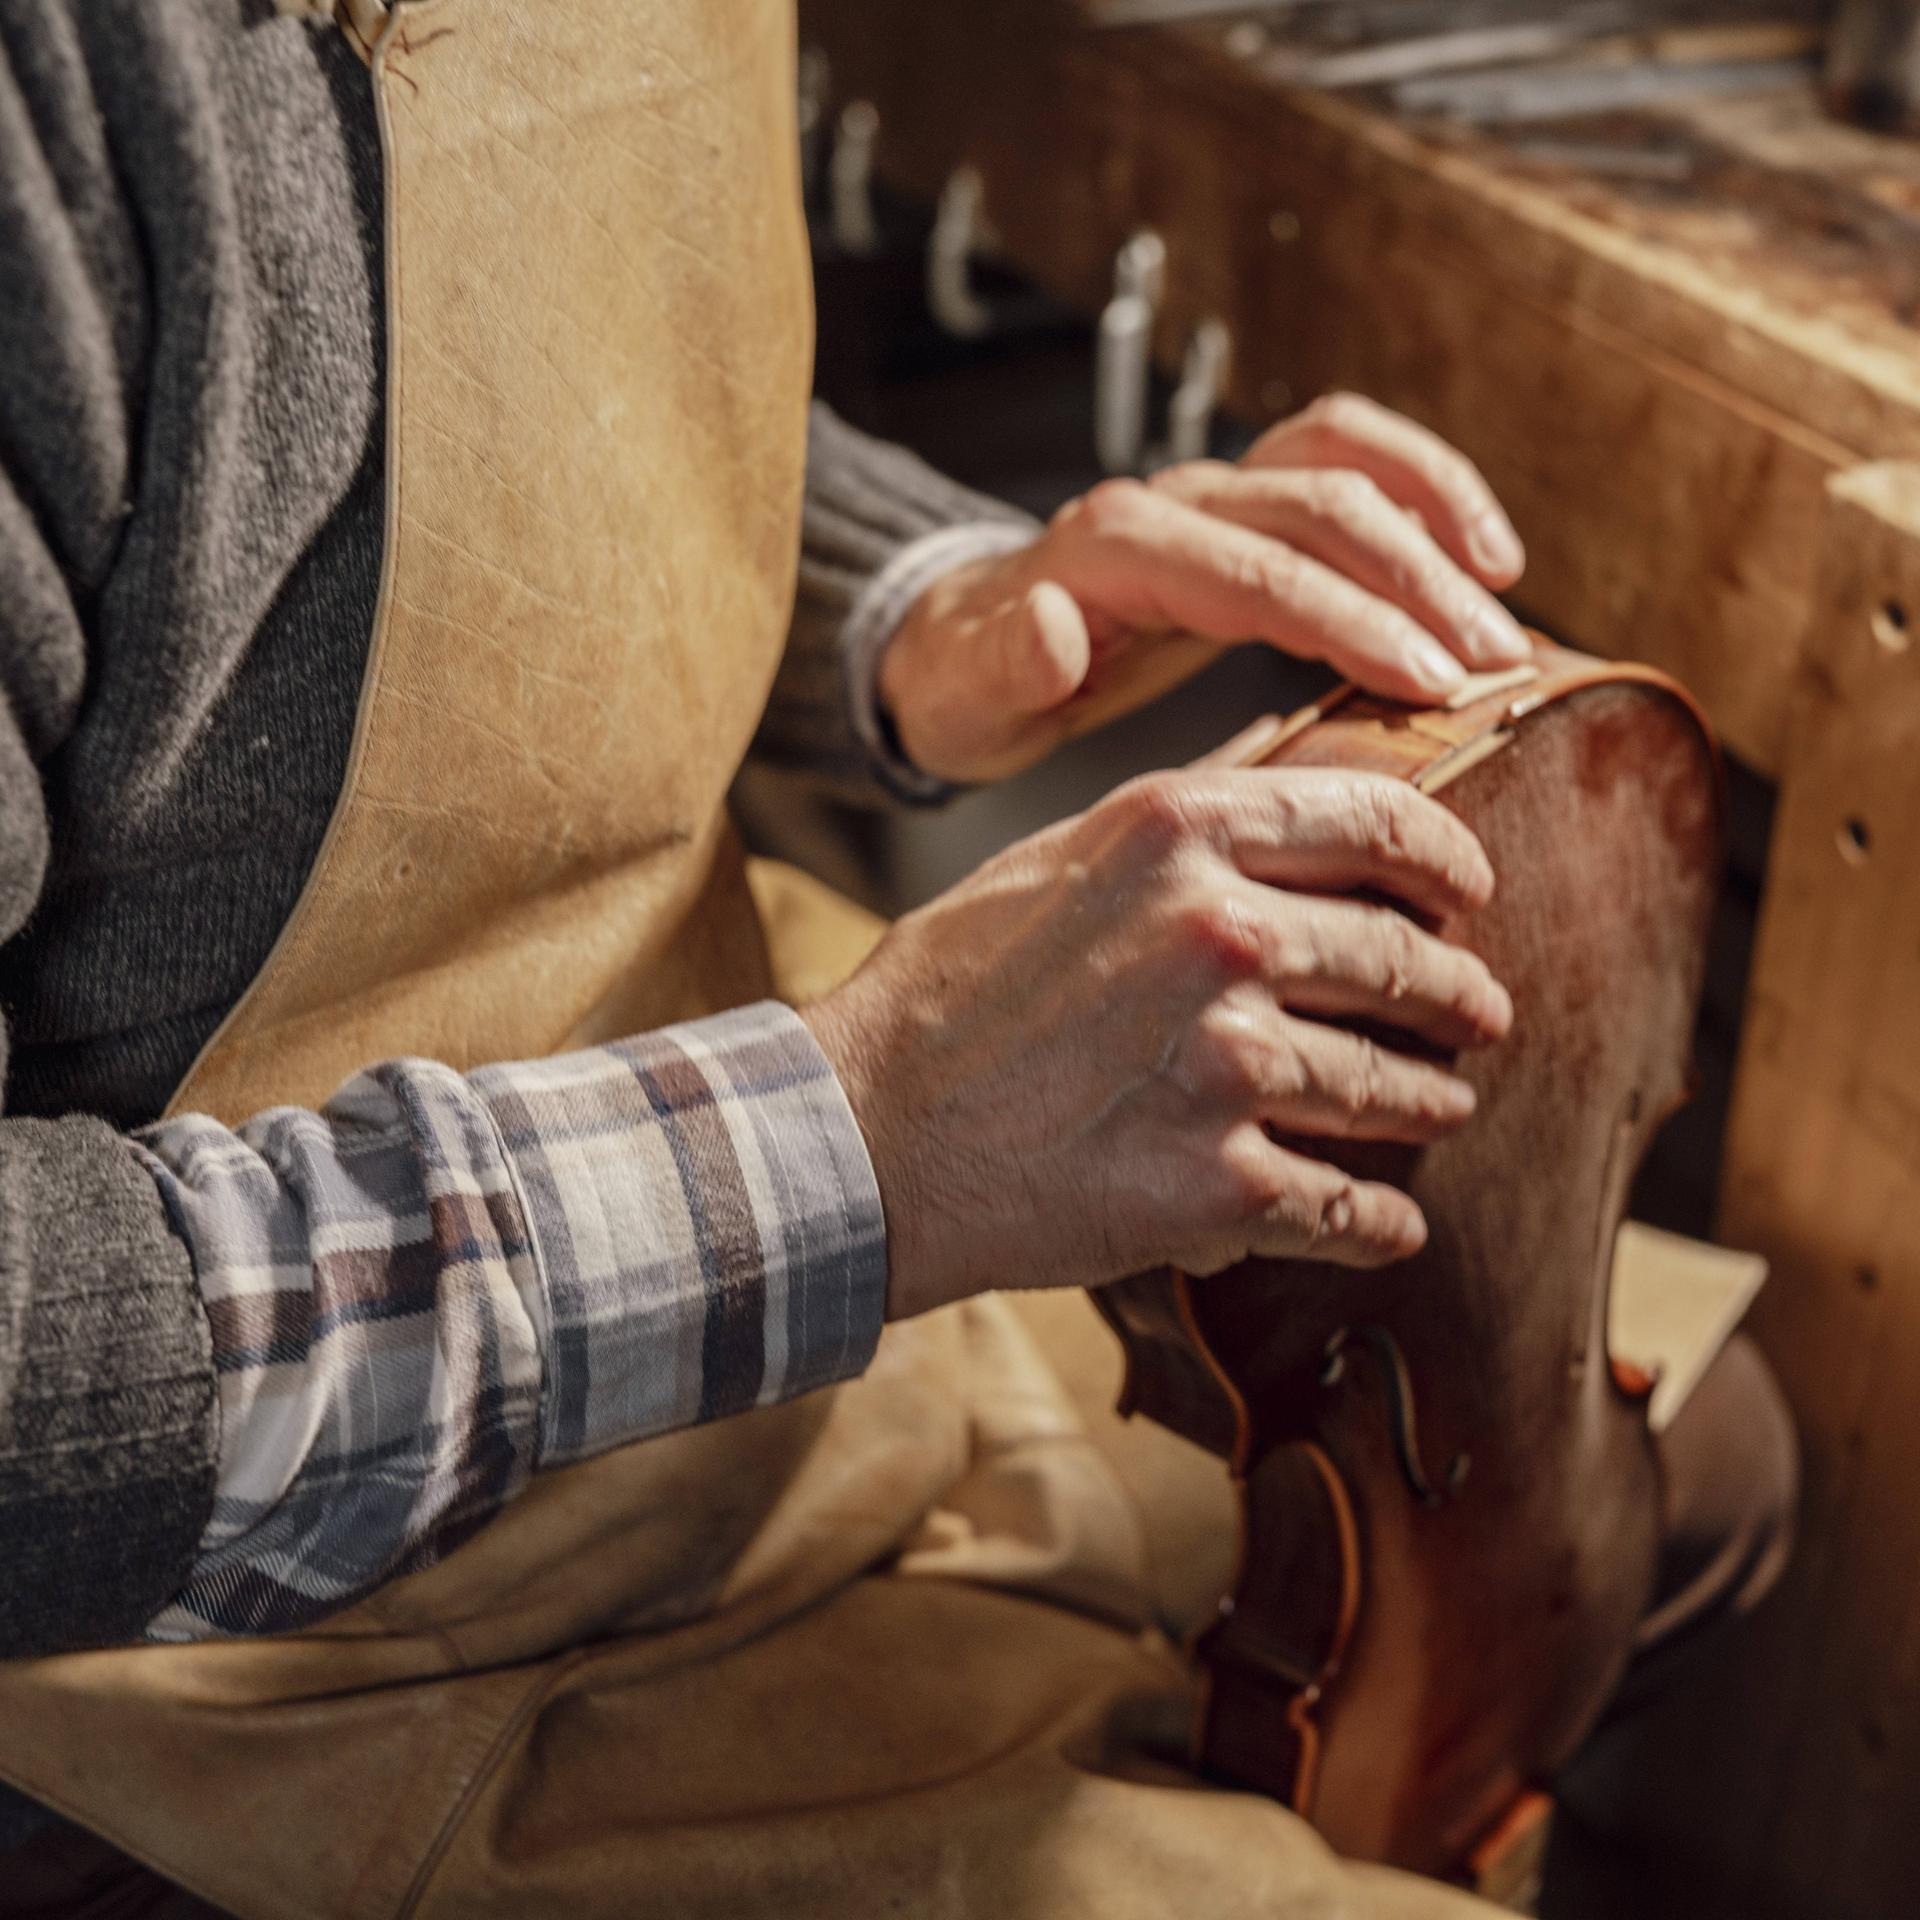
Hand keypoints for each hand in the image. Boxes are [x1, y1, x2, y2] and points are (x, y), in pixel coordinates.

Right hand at [803, 766, 1512, 1320]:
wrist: (864, 1138)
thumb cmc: (944, 994)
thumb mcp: (1051, 857)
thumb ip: (1174, 822)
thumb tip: (1278, 770)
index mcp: (1177, 835)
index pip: (1378, 823)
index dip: (1449, 860)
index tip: (1471, 891)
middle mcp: (1219, 935)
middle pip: (1403, 961)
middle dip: (1459, 993)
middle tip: (1479, 1012)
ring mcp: (1227, 1066)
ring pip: (1390, 1087)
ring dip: (1431, 1101)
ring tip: (1444, 1105)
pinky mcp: (1218, 1188)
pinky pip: (1348, 1208)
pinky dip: (1381, 1221)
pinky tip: (1393, 1222)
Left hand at [878, 393, 1528, 784]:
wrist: (950, 645)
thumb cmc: (962, 684)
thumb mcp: (960, 697)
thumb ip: (1004, 664)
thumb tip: (1051, 623)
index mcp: (1112, 550)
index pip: (1257, 575)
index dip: (1352, 621)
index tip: (1431, 683)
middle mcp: (1169, 501)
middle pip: (1318, 509)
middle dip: (1417, 582)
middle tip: (1493, 666)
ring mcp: (1209, 493)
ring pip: (1344, 462)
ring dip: (1436, 520)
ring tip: (1505, 603)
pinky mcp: (1239, 507)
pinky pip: (1344, 463)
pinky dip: (1420, 489)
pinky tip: (1481, 552)